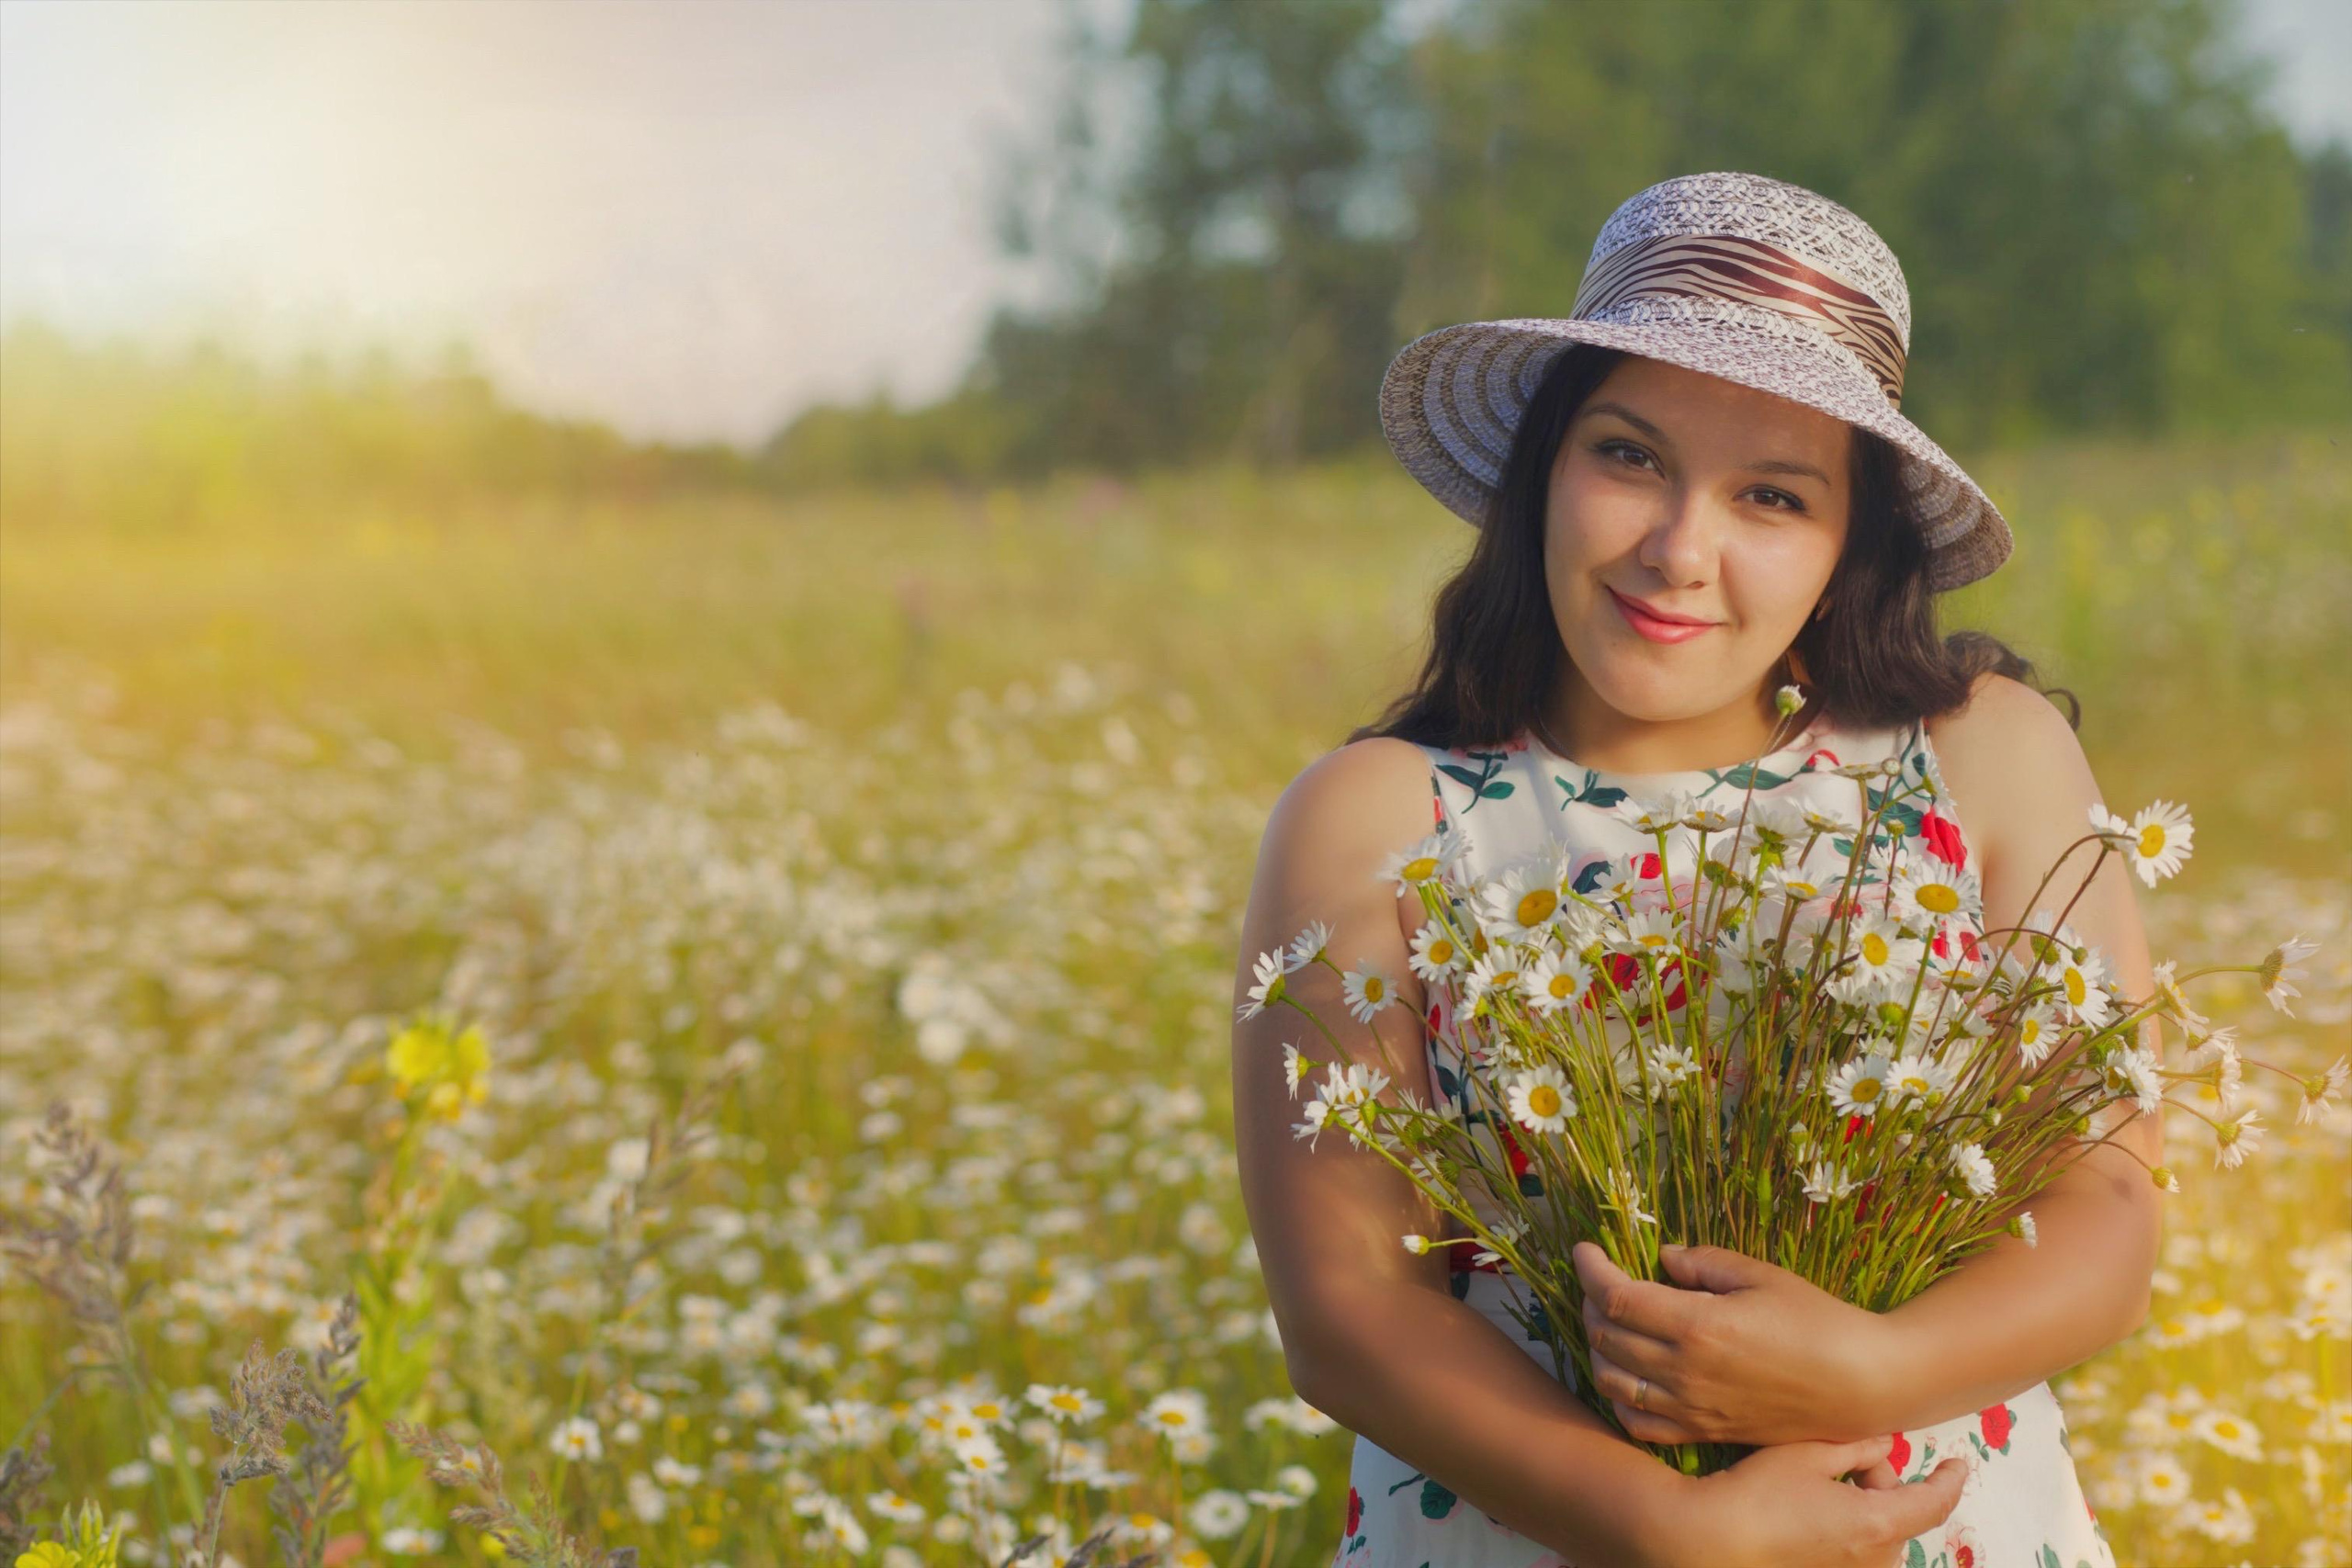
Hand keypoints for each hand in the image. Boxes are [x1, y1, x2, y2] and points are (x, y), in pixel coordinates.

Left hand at [1573, 1240, 1891, 1447]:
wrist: (1860, 1384)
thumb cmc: (1817, 1321)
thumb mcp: (1760, 1275)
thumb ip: (1703, 1263)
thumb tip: (1663, 1258)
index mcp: (1697, 1326)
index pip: (1615, 1297)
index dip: (1590, 1270)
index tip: (1585, 1250)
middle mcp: (1685, 1372)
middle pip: (1605, 1337)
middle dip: (1590, 1303)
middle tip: (1600, 1281)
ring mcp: (1692, 1408)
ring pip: (1612, 1382)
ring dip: (1598, 1348)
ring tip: (1609, 1322)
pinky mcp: (1705, 1433)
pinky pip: (1640, 1423)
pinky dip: (1619, 1398)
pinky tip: (1626, 1375)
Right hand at [1642, 1436, 1969, 1567]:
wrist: (1712, 1540)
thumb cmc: (1760, 1492)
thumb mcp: (1809, 1454)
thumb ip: (1856, 1446)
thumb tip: (1883, 1441)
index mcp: (1879, 1523)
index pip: (1935, 1502)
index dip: (1950, 1481)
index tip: (1958, 1464)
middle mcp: (1875, 1559)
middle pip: (1901, 1515)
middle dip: (1884, 1484)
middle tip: (1849, 1457)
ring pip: (1878, 1535)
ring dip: (1867, 1509)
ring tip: (1824, 1485)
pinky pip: (1856, 1552)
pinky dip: (1850, 1530)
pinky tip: (1811, 1513)